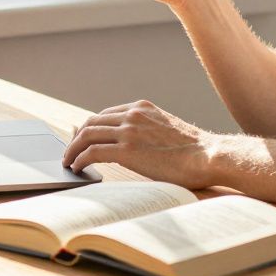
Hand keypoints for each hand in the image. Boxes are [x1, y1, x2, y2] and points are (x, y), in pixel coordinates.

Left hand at [62, 100, 214, 187]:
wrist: (207, 156)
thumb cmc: (194, 150)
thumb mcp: (168, 128)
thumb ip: (148, 130)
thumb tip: (136, 145)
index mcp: (142, 107)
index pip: (105, 114)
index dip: (90, 127)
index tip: (82, 137)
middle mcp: (132, 114)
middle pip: (92, 122)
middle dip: (77, 136)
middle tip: (70, 150)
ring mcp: (128, 131)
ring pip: (87, 134)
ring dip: (73, 148)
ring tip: (68, 161)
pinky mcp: (126, 150)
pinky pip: (92, 152)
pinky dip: (80, 158)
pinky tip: (77, 167)